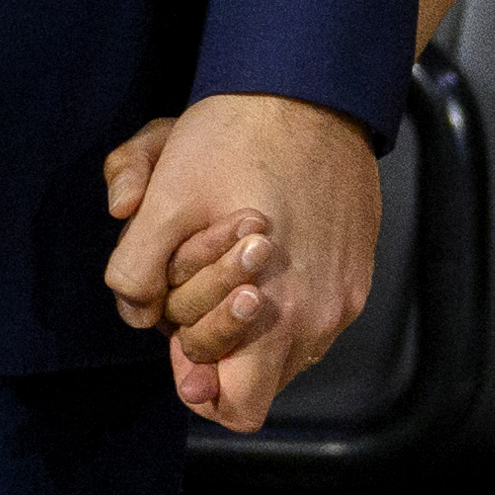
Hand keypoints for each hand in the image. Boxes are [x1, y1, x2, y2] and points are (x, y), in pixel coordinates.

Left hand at [99, 92, 381, 430]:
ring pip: (284, 350)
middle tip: (194, 282)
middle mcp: (320, 316)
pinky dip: (279, 297)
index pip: (234, 407)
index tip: (177, 338)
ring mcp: (345, 297)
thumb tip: (138, 315)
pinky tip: (262, 243)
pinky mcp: (358, 272)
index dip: (196, 381)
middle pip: (255, 381)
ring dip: (247, 321)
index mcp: (275, 311)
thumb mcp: (164, 198)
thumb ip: (136, 272)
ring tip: (228, 256)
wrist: (310, 87)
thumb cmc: (236, 138)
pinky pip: (311, 316)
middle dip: (213, 341)